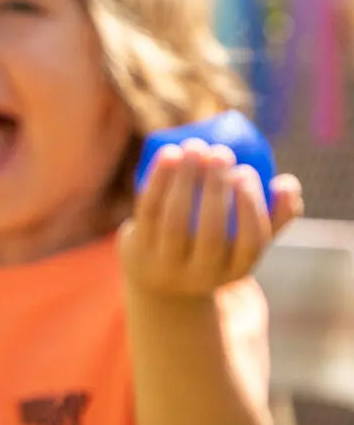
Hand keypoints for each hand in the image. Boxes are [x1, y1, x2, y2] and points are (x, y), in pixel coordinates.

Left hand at [120, 139, 302, 297]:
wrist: (159, 279)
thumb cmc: (216, 248)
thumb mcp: (247, 241)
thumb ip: (277, 214)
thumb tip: (286, 183)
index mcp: (236, 270)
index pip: (249, 243)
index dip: (250, 208)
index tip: (246, 171)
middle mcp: (200, 274)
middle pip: (210, 233)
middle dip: (216, 190)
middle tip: (221, 152)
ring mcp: (166, 264)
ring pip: (175, 222)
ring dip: (185, 180)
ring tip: (195, 145)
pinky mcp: (138, 249)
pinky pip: (148, 212)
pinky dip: (159, 180)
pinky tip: (170, 153)